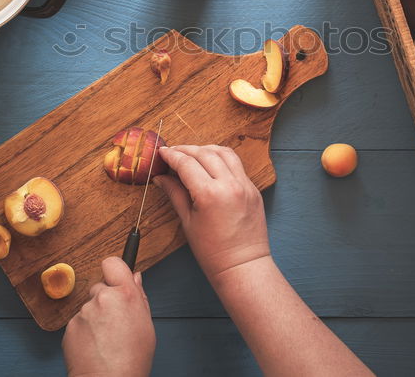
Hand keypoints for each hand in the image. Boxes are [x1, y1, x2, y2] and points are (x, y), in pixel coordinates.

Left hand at [62, 257, 154, 376]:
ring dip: (95, 317)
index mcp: (124, 294)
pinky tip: (94, 345)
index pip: (113, 263)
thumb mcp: (146, 324)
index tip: (116, 278)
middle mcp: (102, 298)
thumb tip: (135, 277)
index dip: (114, 270)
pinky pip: (79, 322)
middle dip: (106, 299)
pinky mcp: (70, 326)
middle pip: (100, 287)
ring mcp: (83, 312)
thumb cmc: (132, 358)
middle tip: (115, 321)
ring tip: (105, 339)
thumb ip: (139, 296)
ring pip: (89, 306)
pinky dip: (85, 330)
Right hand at [155, 145, 270, 283]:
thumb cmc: (213, 251)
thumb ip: (175, 194)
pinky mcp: (253, 189)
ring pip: (224, 152)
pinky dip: (222, 159)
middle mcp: (229, 185)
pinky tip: (211, 164)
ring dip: (206, 149)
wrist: (243, 266)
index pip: (187, 164)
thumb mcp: (188, 222)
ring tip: (192, 154)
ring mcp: (245, 185)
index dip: (171, 156)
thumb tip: (161, 178)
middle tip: (173, 152)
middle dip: (186, 149)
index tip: (162, 152)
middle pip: (204, 153)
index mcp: (210, 194)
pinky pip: (237, 164)